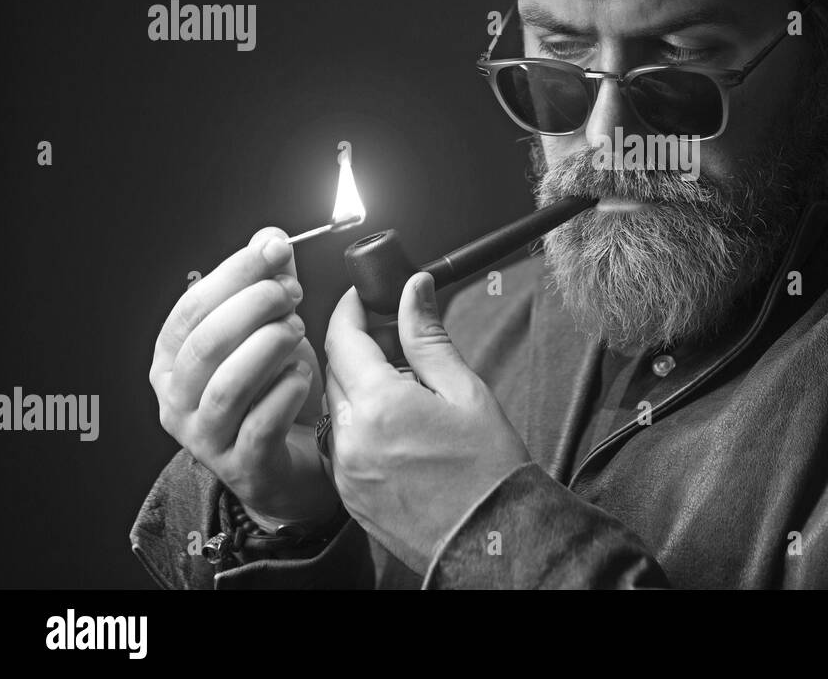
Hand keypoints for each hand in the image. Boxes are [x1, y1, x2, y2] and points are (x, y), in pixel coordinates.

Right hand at [150, 227, 340, 530]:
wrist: (296, 461)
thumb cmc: (276, 392)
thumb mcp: (270, 330)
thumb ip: (266, 284)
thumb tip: (268, 238)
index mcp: (173, 360)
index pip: (191, 308)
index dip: (234, 273)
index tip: (273, 250)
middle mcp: (177, 400)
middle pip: (206, 343)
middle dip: (254, 306)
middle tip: (292, 293)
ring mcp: (205, 437)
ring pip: (227, 385)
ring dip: (269, 347)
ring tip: (297, 331)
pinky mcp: (242, 465)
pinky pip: (260, 424)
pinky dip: (286, 391)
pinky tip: (303, 373)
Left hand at [322, 272, 530, 574]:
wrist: (492, 540)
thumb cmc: (489, 468)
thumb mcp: (465, 390)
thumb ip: (428, 336)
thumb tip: (413, 288)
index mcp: (380, 404)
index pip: (342, 338)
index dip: (349, 309)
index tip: (362, 296)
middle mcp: (351, 438)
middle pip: (335, 372)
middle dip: (358, 348)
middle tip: (396, 340)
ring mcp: (345, 471)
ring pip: (338, 408)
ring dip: (359, 388)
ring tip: (406, 391)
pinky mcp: (348, 495)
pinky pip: (342, 444)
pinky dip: (361, 425)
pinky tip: (399, 429)